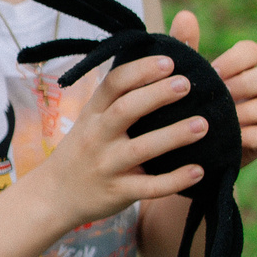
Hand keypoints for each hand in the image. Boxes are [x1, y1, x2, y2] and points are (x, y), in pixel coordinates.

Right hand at [26, 53, 205, 228]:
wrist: (54, 195)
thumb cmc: (84, 149)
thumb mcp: (92, 119)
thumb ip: (119, 96)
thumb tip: (160, 62)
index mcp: (93, 113)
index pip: (113, 84)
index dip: (140, 70)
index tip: (168, 61)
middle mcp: (97, 136)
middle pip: (125, 110)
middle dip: (157, 95)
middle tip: (186, 84)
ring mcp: (107, 166)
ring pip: (141, 149)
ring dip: (173, 136)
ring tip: (202, 125)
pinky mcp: (118, 192)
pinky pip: (149, 187)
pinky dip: (174, 180)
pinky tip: (198, 171)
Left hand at [168, 11, 256, 164]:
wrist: (174, 145)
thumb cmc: (181, 103)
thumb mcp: (180, 76)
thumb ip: (184, 47)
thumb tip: (185, 15)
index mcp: (239, 68)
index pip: (252, 51)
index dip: (237, 59)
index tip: (213, 71)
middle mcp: (256, 89)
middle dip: (248, 83)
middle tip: (222, 93)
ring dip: (250, 110)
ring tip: (222, 117)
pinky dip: (250, 135)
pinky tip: (226, 137)